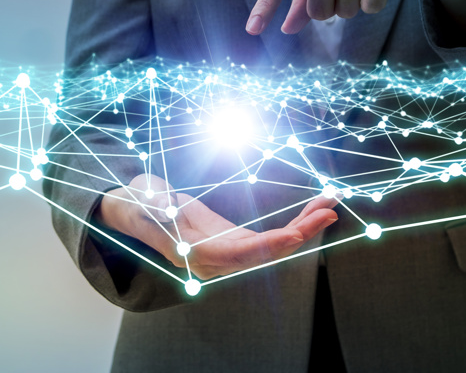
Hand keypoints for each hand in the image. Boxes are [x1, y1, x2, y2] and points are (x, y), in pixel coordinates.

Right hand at [93, 174, 338, 279]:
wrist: (136, 209)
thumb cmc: (138, 206)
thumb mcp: (144, 203)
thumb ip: (156, 207)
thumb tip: (167, 207)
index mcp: (197, 257)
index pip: (239, 255)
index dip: (269, 247)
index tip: (296, 235)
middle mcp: (217, 261)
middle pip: (266, 252)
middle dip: (299, 232)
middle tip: (329, 210)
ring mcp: (229, 251)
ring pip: (273, 245)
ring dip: (303, 225)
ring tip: (329, 204)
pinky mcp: (235, 240)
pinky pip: (270, 235)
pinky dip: (292, 221)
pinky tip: (312, 208)